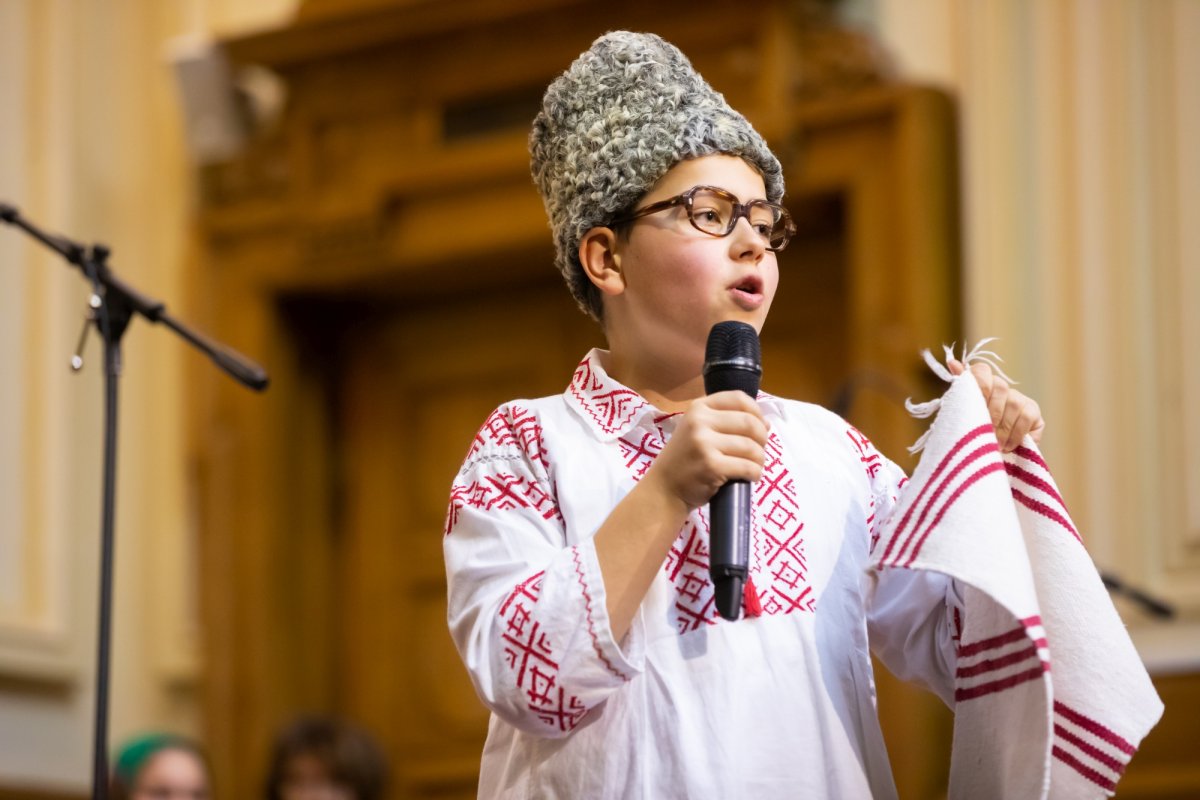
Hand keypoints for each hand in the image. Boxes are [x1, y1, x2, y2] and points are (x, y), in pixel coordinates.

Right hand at [646, 391, 768, 509]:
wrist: (664, 488)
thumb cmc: (686, 459)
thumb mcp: (698, 430)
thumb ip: (725, 421)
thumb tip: (765, 423)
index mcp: (698, 408)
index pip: (738, 398)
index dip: (757, 412)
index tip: (761, 426)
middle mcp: (699, 421)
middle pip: (749, 422)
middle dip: (762, 438)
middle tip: (758, 451)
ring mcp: (704, 443)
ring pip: (751, 447)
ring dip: (759, 459)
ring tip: (754, 465)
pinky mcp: (711, 466)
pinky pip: (747, 467)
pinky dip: (755, 473)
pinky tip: (751, 477)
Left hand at [949, 359, 1044, 452]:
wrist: (988, 449)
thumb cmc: (972, 429)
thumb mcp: (961, 411)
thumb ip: (959, 388)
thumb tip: (952, 362)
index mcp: (981, 383)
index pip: (982, 371)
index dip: (979, 384)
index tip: (974, 405)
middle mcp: (1002, 386)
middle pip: (1000, 388)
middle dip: (992, 413)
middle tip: (985, 432)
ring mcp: (1020, 398)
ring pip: (1014, 404)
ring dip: (1003, 428)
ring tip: (995, 444)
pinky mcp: (1034, 411)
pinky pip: (1027, 418)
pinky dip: (1016, 434)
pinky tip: (1008, 446)